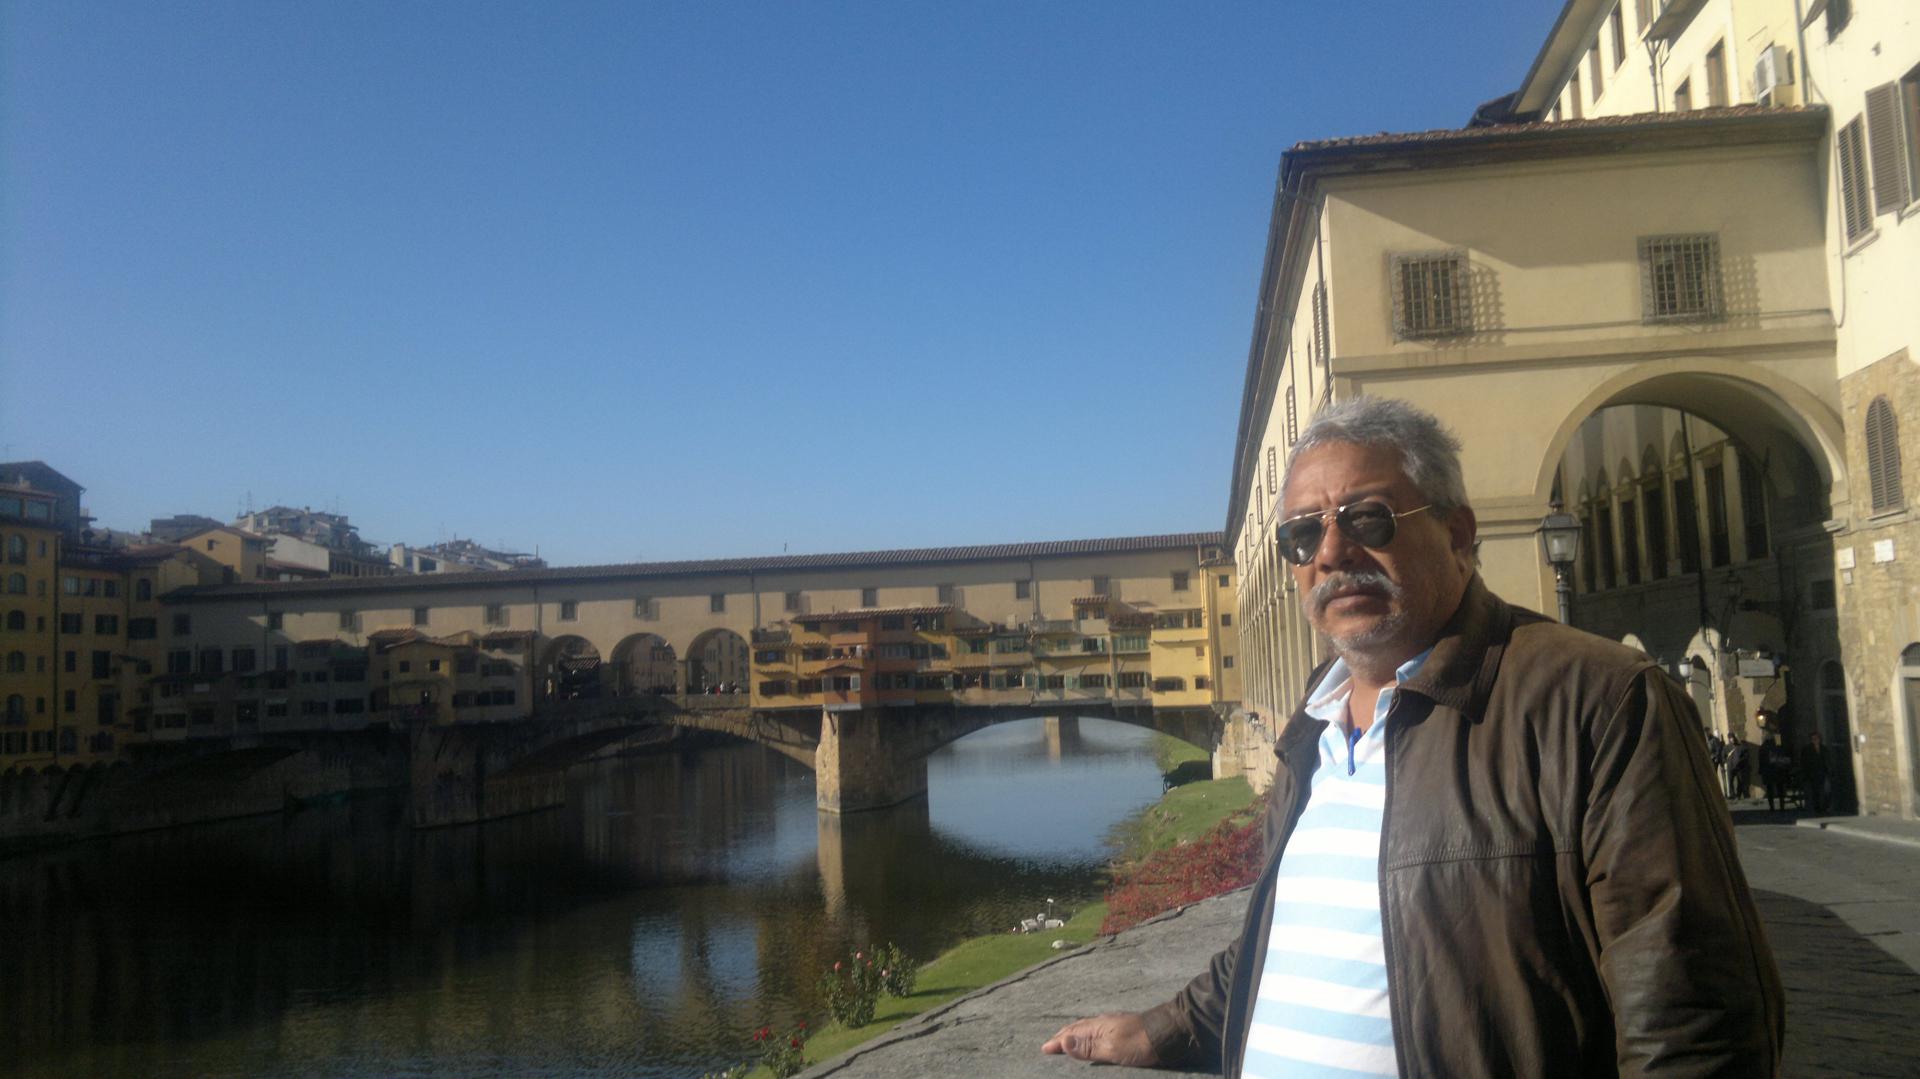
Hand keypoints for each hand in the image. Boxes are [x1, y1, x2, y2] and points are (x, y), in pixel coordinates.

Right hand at [1041, 1011, 1157, 1065]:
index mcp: (1097, 1026)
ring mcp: (1114, 1023)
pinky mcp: (1123, 1027)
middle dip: (1063, 1035)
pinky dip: (1088, 1033)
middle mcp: (1103, 1022)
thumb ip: (1088, 1047)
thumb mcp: (1112, 1049)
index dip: (1057, 1041)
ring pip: (1088, 1027)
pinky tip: (1093, 1036)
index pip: (1071, 1034)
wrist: (1168, 1032)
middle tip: (1052, 1042)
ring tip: (1068, 1038)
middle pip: (1077, 1028)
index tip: (1044, 1048)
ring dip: (1075, 1033)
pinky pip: (1097, 1029)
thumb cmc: (1139, 1043)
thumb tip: (1063, 1040)